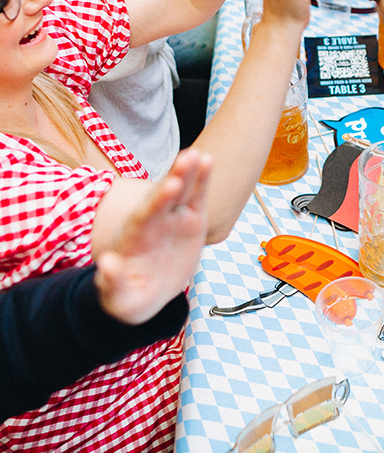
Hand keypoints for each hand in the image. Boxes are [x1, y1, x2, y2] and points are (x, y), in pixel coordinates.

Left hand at [94, 149, 210, 325]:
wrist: (148, 292)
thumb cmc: (129, 297)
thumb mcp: (119, 298)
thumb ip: (112, 281)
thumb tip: (106, 263)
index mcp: (133, 238)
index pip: (145, 215)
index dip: (158, 201)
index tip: (170, 186)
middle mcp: (153, 222)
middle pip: (163, 195)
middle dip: (175, 176)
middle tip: (187, 158)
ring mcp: (172, 218)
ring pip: (181, 190)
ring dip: (189, 171)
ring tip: (199, 154)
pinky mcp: (190, 220)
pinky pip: (196, 196)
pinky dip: (202, 179)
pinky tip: (208, 160)